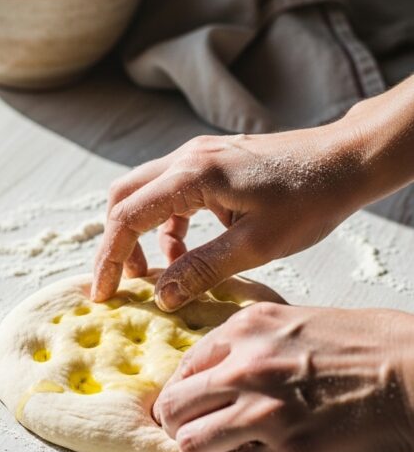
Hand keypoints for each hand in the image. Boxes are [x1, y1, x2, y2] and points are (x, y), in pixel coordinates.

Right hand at [91, 124, 367, 311]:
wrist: (346, 160)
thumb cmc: (310, 200)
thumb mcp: (257, 245)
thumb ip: (203, 269)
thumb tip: (162, 296)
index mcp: (193, 175)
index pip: (128, 216)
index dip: (110, 258)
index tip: (104, 294)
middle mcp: (188, 157)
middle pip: (125, 196)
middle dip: (118, 242)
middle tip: (127, 284)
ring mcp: (200, 154)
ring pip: (147, 192)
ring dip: (145, 233)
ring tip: (163, 273)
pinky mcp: (214, 161)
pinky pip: (173, 191)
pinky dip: (170, 222)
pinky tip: (192, 249)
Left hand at [154, 302, 413, 451]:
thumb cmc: (370, 344)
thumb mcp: (297, 320)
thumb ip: (252, 344)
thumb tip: (219, 374)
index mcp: (246, 329)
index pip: (182, 368)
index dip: (186, 394)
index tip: (197, 407)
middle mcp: (245, 367)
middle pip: (173, 409)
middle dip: (182, 426)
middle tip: (203, 435)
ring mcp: (264, 413)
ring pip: (190, 446)